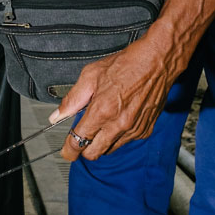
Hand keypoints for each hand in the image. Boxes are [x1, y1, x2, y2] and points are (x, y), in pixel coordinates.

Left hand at [49, 33, 186, 161]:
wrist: (156, 61)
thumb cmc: (126, 65)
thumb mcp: (91, 75)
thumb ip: (73, 99)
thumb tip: (58, 114)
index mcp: (102, 110)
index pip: (79, 141)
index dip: (69, 150)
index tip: (67, 151)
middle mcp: (118, 124)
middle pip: (94, 153)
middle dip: (84, 149)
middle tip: (81, 137)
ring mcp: (133, 129)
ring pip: (110, 149)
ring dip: (102, 141)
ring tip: (103, 121)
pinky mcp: (145, 130)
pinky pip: (126, 141)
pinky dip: (118, 135)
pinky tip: (118, 118)